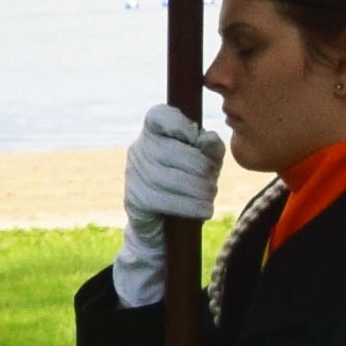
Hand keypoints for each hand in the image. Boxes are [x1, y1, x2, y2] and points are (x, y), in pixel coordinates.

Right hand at [107, 105, 223, 308]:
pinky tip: (202, 211)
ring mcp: (133, 174)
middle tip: (212, 183)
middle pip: (173, 151)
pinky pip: (164, 201)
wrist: (164, 229)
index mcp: (153, 132)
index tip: (195, 138)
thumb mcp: (206, 163)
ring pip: (171, 178)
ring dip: (199, 191)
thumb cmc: (189, 186)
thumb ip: (210, 147)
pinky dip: (189, 207)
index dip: (180, 125)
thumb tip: (206, 139)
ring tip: (209, 198)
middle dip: (201, 170)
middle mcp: (139, 149)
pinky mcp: (134, 199)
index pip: (159, 116)